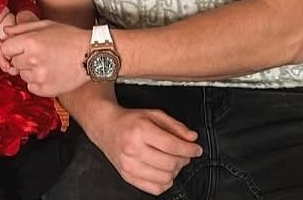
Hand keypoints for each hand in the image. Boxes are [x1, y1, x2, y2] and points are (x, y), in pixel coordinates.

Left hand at [0, 18, 90, 95]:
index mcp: (30, 42)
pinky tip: (51, 73)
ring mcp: (39, 77)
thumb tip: (5, 32)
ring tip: (48, 63)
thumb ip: (22, 28)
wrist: (91, 55)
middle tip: (39, 54)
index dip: (9, 49)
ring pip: (22, 75)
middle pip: (13, 63)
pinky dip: (38, 82)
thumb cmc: (70, 37)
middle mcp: (32, 60)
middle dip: (22, 59)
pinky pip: (31, 87)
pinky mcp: (46, 90)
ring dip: (30, 71)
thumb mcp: (46, 25)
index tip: (15, 50)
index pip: (4, 49)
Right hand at [86, 104, 202, 195]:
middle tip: (185, 154)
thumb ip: (175, 126)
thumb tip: (192, 138)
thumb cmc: (130, 121)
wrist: (106, 127)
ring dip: (175, 171)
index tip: (196, 149)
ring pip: (165, 178)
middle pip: (170, 163)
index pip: (172, 146)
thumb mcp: (154, 115)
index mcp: (140, 131)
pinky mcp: (127, 176)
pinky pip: (155, 188)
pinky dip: (165, 182)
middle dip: (184, 159)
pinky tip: (164, 171)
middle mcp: (132, 150)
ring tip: (173, 161)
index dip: (189, 149)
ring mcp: (129, 165)